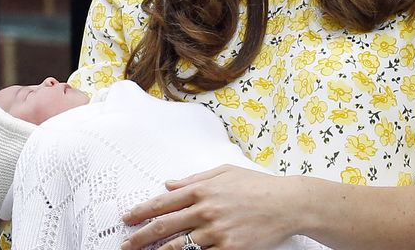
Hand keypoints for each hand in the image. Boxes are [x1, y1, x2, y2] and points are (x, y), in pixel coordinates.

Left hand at [120, 165, 307, 249]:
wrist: (288, 203)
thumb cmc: (258, 185)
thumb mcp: (226, 172)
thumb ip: (195, 179)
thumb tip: (168, 184)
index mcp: (203, 189)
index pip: (163, 202)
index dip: (142, 211)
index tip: (128, 218)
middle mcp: (206, 210)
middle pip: (163, 227)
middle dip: (139, 237)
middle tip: (126, 244)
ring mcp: (216, 232)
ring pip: (176, 247)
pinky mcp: (228, 249)